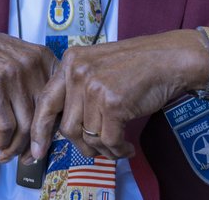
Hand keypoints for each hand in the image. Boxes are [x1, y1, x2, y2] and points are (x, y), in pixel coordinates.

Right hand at [0, 19, 56, 161]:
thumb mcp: (17, 54)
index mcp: (42, 57)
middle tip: (31, 156)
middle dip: (38, 143)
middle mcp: (31, 66)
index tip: (47, 139)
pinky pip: (6, 126)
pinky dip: (2, 141)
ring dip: (16, 147)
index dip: (54, 125)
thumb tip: (48, 115)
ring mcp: (12, 77)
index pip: (59, 99)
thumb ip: (36, 76)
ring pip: (26, 126)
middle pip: (44, 116)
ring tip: (7, 153)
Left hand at [27, 29, 208, 162]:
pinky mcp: (113, 103)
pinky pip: (109, 140)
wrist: (169, 58)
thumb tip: (66, 127)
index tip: (38, 149)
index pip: (47, 101)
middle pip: (67, 126)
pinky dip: (118, 150)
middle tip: (98, 150)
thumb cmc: (137, 65)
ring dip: (104, 149)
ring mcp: (94, 87)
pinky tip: (128, 148)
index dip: (41, 129)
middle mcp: (78, 72)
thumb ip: (78, 89)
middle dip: (83, 145)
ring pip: (88, 136)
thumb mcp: (98, 67)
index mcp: (71, 62)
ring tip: (117, 147)